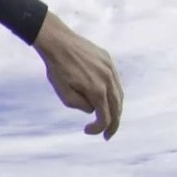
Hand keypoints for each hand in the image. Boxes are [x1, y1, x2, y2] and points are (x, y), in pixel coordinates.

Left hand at [33, 11, 122, 139]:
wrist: (57, 41)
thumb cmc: (57, 68)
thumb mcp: (64, 93)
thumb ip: (80, 105)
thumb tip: (94, 109)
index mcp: (97, 90)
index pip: (104, 117)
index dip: (98, 128)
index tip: (87, 131)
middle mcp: (108, 80)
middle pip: (117, 108)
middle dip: (113, 124)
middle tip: (108, 135)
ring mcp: (110, 69)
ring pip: (119, 94)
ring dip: (116, 109)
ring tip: (110, 119)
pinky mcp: (108, 60)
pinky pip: (116, 81)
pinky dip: (114, 93)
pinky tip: (108, 98)